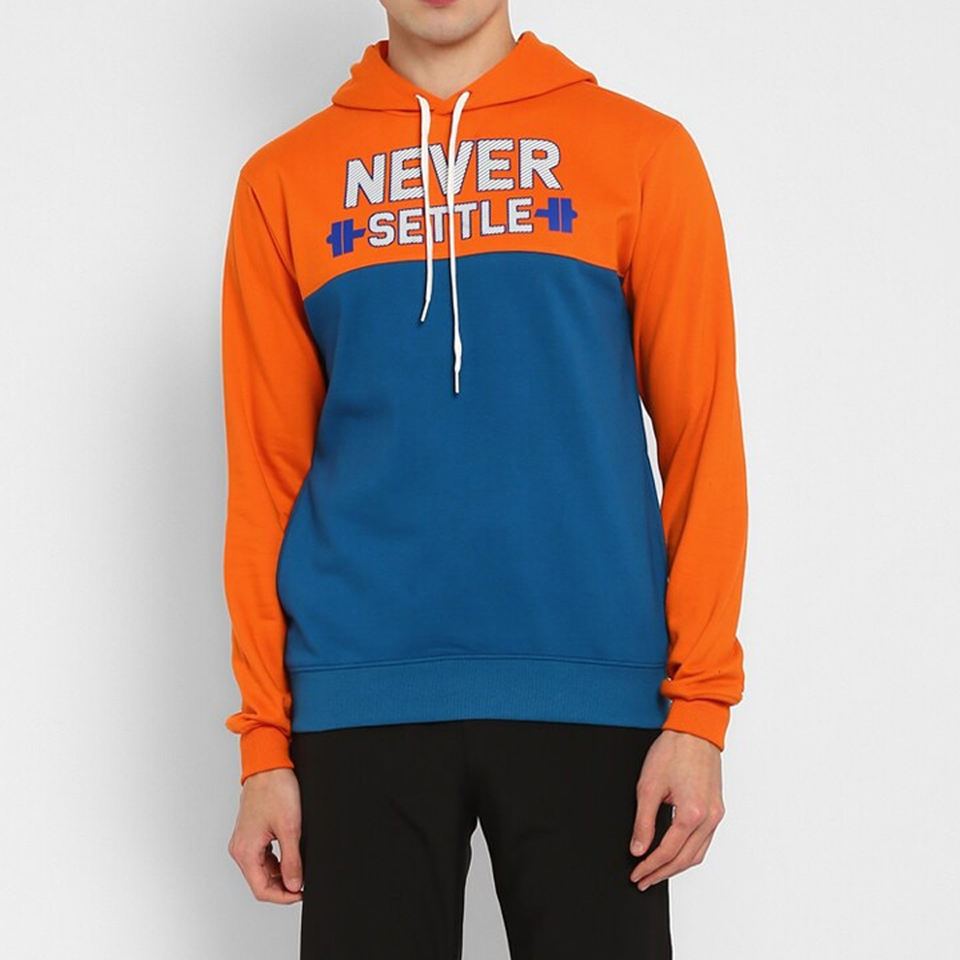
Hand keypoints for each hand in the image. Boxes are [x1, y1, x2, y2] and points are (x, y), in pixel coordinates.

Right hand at [228, 768, 303, 903]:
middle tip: (302, 882)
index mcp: (245, 851)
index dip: (283, 897)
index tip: (300, 893)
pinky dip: (276, 860)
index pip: (261, 889)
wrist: (268, 764)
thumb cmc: (275, 789)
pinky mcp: (250, 832)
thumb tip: (294, 884)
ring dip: (280, 873)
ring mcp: (244, 840)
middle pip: (260, 881)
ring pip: (262, 869)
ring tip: (299, 867)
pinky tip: (290, 854)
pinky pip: (262, 855)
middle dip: (282, 886)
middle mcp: (240, 848)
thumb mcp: (290, 828)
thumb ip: (292, 860)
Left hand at [629, 729, 724, 890]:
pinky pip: (705, 840)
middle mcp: (709, 818)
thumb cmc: (673, 751)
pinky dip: (689, 852)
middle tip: (643, 880)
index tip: (636, 873)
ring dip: (677, 866)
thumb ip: (643, 822)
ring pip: (698, 853)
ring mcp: (716, 814)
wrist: (695, 730)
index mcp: (692, 813)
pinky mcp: (717, 809)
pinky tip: (676, 853)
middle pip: (685, 859)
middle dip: (662, 873)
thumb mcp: (648, 786)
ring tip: (657, 872)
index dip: (650, 866)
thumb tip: (638, 849)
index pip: (668, 852)